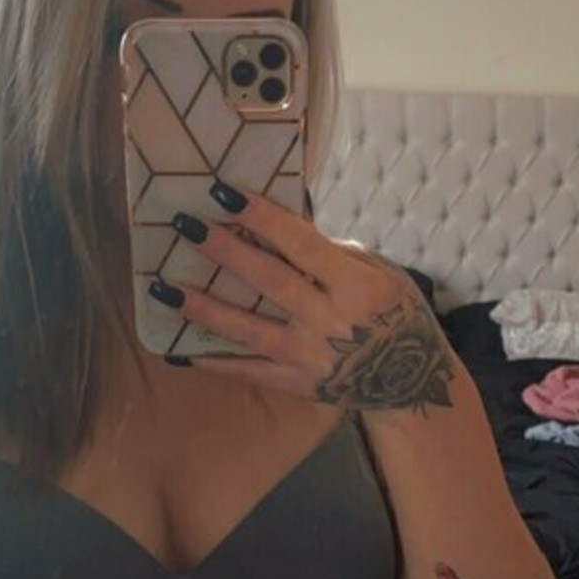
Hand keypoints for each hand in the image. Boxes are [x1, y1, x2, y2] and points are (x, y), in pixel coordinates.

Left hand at [159, 183, 454, 410]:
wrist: (412, 381)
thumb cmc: (394, 312)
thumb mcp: (380, 273)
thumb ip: (332, 254)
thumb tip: (279, 226)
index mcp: (356, 286)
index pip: (302, 244)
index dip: (262, 217)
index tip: (223, 193)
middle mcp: (331, 322)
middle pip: (270, 281)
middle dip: (225, 252)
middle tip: (185, 226)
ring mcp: (311, 357)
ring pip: (249, 330)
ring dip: (205, 308)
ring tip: (165, 288)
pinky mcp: (297, 385)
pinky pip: (249, 372)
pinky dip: (215, 362)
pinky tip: (179, 350)